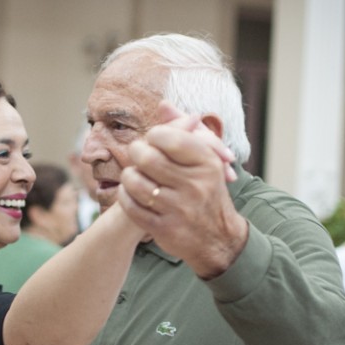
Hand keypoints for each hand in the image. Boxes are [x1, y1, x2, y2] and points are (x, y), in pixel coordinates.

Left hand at [118, 102, 248, 278]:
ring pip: (135, 182)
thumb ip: (183, 130)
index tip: (153, 140)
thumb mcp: (206, 159)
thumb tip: (162, 105)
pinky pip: (131, 206)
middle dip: (136, 153)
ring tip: (133, 176)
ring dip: (129, 176)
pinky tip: (131, 193)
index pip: (168, 138)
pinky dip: (125, 197)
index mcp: (207, 162)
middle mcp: (194, 185)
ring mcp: (178, 208)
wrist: (218, 238)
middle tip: (138, 156)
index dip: (154, 135)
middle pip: (147, 158)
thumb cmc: (207, 190)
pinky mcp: (164, 228)